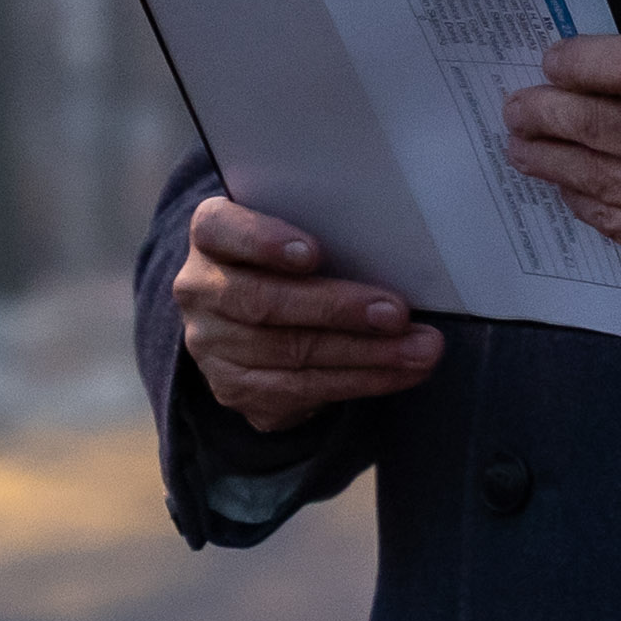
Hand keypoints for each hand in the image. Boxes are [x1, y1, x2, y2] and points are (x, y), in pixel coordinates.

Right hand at [174, 197, 443, 432]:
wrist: (253, 317)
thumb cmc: (292, 260)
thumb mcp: (298, 231)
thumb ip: (328, 233)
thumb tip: (400, 251)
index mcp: (211, 235)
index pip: (222, 230)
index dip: (264, 241)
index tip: (315, 252)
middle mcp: (200, 289)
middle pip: (264, 302)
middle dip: (337, 310)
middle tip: (397, 314)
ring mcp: (211, 345)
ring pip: (290, 354)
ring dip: (365, 355)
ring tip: (420, 349)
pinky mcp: (234, 389)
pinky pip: (301, 390)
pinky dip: (360, 381)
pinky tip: (400, 372)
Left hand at [501, 35, 620, 314]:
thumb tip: (599, 75)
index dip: (581, 62)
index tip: (553, 60)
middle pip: (601, 124)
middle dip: (546, 112)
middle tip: (518, 107)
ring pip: (597, 175)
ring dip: (548, 159)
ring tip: (521, 146)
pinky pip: (614, 220)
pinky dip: (582, 199)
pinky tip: (565, 186)